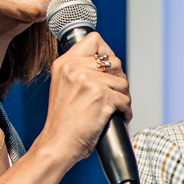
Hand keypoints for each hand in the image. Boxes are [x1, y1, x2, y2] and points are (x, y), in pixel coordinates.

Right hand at [31, 31, 131, 167]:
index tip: (109, 70)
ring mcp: (88, 81)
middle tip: (114, 94)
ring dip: (124, 97)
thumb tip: (108, 62)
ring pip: (123, 81)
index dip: (107, 53)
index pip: (95, 40)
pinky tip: (118, 117)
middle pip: (114, 61)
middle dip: (119, 80)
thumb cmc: (63, 122)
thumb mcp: (64, 86)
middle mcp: (75, 68)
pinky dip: (126, 111)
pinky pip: (125, 100)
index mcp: (64, 63)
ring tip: (115, 109)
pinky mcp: (101, 97)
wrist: (57, 144)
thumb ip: (79, 71)